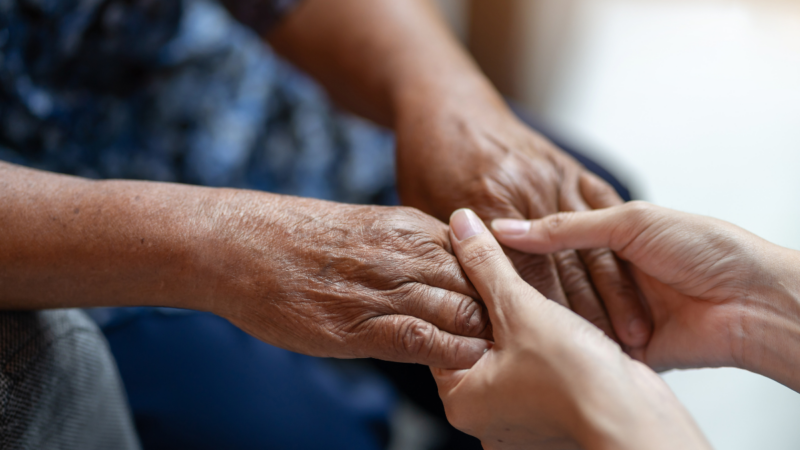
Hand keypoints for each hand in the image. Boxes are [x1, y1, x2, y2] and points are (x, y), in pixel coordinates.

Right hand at [206, 193, 491, 368]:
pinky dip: (450, 353)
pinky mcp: (359, 325)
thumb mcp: (367, 227)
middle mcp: (406, 254)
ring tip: (502, 358)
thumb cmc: (300, 238)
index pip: (480, 256)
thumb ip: (409, 247)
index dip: (500, 284)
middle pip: (480, 284)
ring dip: (484, 337)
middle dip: (503, 313)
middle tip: (520, 338)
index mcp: (411, 227)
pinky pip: (422, 339)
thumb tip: (443, 274)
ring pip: (461, 311)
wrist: (242, 244)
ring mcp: (384, 288)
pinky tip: (463, 364)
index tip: (511, 306)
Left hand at [395, 97, 650, 348]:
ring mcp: (551, 176)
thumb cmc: (429, 160)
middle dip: (588, 317)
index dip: (546, 321)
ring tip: (637, 337)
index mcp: (487, 203)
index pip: (522, 275)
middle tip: (611, 360)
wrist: (447, 102)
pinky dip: (619, 249)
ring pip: (590, 244)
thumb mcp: (424, 210)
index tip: (564, 359)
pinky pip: (604, 213)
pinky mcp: (570, 169)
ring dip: (617, 294)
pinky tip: (635, 280)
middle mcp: (525, 189)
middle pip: (562, 266)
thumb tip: (460, 306)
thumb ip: (449, 253)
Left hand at [432, 209, 708, 449]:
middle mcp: (485, 417)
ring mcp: (520, 421)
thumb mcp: (521, 309)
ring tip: (535, 300)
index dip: (460, 293)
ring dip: (523, 327)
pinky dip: (546, 349)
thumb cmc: (577, 380)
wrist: (637, 421)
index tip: (474, 265)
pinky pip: (539, 372)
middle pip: (479, 344)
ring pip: (512, 356)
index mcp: (461, 399)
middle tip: (506, 279)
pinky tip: (559, 327)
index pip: (445, 333)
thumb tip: (461, 225)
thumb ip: (487, 265)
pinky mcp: (553, 417)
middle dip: (495, 311)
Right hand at [491, 201, 799, 379]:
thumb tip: (509, 228)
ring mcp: (617, 312)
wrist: (751, 302)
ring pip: (567, 313)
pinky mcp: (625, 348)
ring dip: (546, 312)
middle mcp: (612, 274)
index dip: (520, 242)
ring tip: (505, 311)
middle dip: (527, 282)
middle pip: (556, 279)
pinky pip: (587, 345)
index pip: (554, 238)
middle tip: (484, 283)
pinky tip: (539, 336)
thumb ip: (567, 227)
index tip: (484, 243)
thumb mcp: (631, 222)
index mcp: (614, 236)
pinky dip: (568, 342)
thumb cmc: (707, 248)